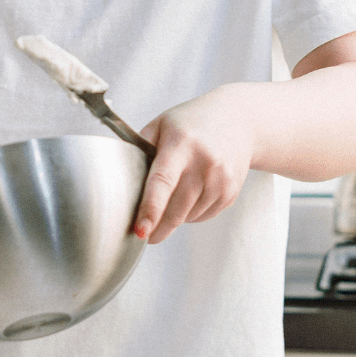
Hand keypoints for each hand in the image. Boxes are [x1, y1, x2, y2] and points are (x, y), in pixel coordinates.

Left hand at [133, 90, 253, 243]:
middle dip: (157, 228)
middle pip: (176, 209)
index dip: (150, 209)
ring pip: (188, 217)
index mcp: (181, 145)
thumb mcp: (161, 125)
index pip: (162, 182)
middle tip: (144, 235)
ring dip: (174, 218)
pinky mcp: (231, 192)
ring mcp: (222, 180)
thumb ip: (139, 148)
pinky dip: (191, 214)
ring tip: (172, 197)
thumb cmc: (191, 123)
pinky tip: (191, 195)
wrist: (238, 121)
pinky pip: (204, 216)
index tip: (140, 231)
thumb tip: (118, 177)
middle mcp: (204, 163)